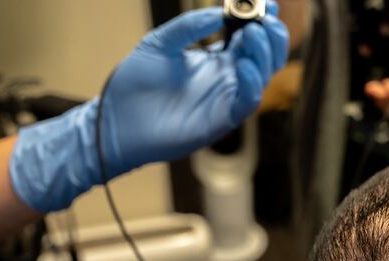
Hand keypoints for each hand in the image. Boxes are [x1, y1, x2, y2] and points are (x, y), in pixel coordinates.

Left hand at [10, 4, 287, 211]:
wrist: (116, 119)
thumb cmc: (135, 83)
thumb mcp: (161, 42)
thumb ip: (190, 26)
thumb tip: (220, 12)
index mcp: (216, 59)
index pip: (250, 38)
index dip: (261, 20)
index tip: (267, 3)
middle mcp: (227, 78)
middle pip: (266, 57)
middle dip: (272, 36)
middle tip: (264, 18)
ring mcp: (226, 99)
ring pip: (263, 76)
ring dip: (264, 53)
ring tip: (250, 33)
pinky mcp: (222, 120)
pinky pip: (247, 101)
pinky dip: (251, 82)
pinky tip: (240, 64)